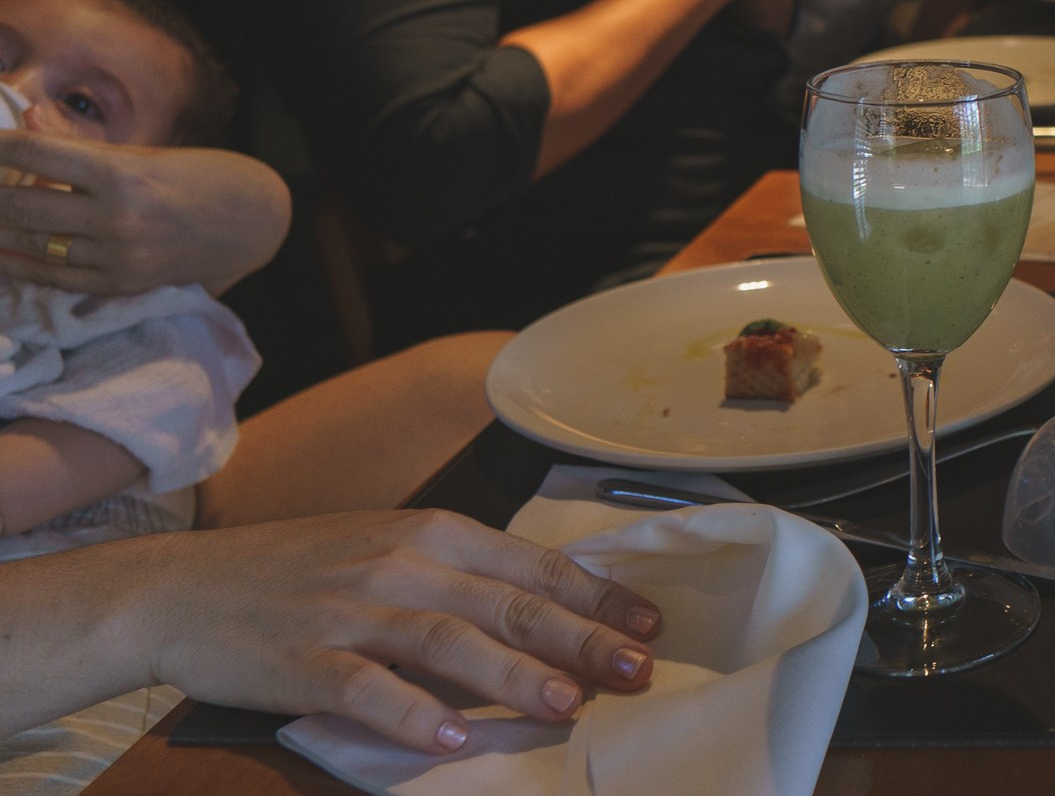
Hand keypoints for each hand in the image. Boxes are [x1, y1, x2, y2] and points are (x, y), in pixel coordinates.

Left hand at [0, 136, 288, 296]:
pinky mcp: (120, 282)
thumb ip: (80, 145)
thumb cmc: (200, 177)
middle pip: (21, 206)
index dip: (0, 147)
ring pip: (33, 243)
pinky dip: (20, 264)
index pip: (37, 155)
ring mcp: (117, 255)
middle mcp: (116, 216)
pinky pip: (54, 277)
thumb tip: (27, 119)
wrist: (251, 223)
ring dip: (0, 229)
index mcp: (122, 173)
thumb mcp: (143, 154)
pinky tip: (2, 252)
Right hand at [129, 510, 660, 753]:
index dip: (596, 597)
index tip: (650, 626)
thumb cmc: (300, 571)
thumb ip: (463, 575)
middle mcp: (401, 563)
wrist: (184, 588)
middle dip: (581, 638)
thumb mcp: (390, 548)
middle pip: (507, 603)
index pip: (533, 565)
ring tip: (567, 704)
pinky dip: (413, 715)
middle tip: (636, 670)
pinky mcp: (305, 660)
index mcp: (433, 532)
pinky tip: (452, 740)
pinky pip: (368, 689)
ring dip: (513, 674)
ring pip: (450, 641)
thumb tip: (547, 611)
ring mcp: (352, 610)